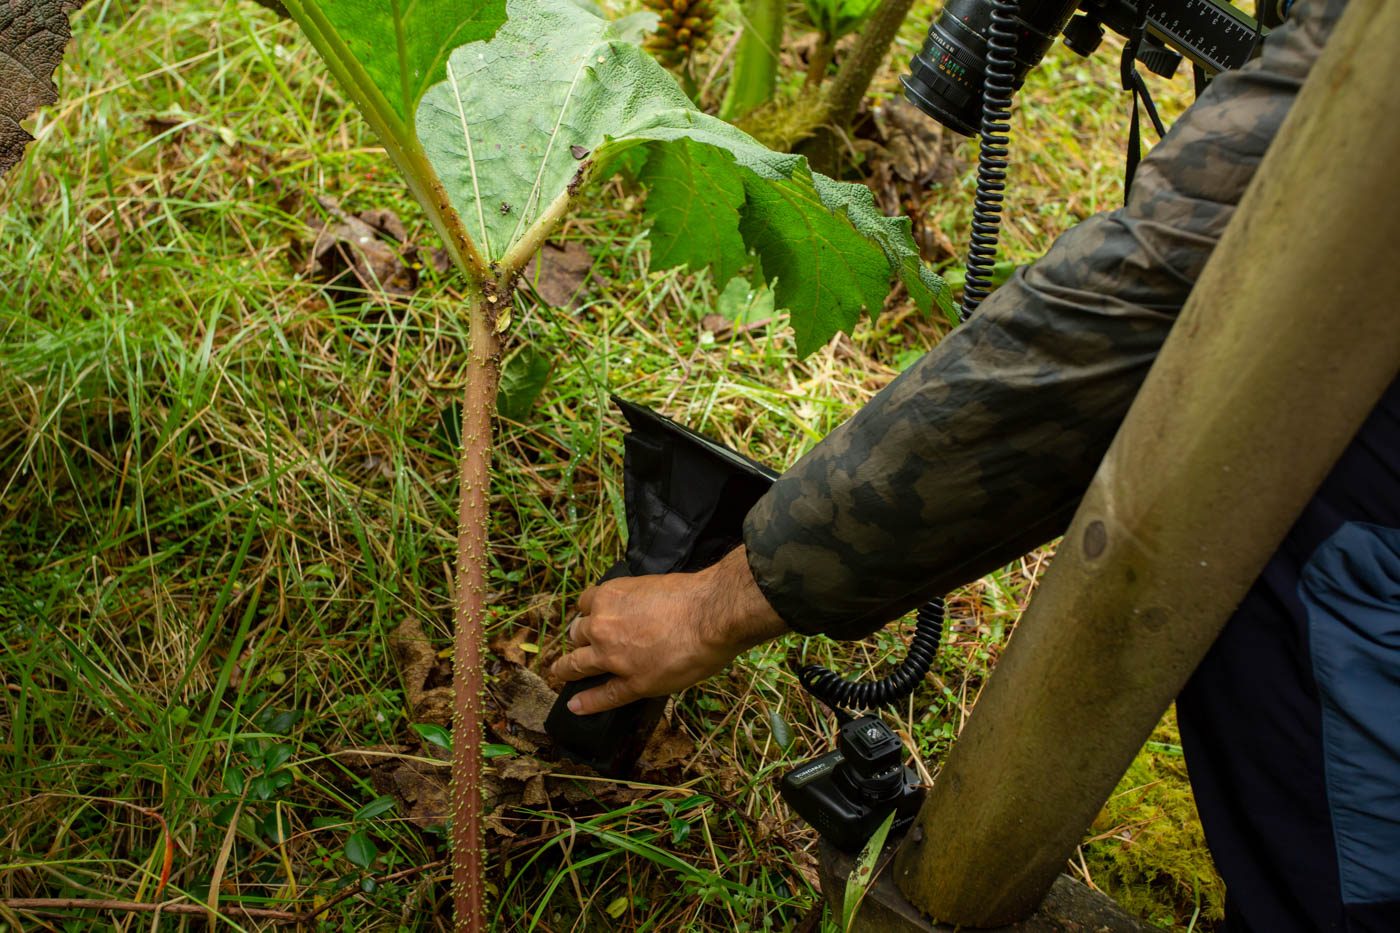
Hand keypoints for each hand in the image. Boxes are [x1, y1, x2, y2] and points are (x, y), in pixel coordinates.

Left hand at [550, 546, 787, 713]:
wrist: (711, 616)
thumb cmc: (691, 596)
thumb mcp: (652, 585)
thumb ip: (637, 601)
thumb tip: (639, 612)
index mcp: (609, 597)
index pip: (585, 604)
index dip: (589, 612)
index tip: (591, 617)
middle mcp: (602, 626)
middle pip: (577, 633)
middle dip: (580, 638)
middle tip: (584, 644)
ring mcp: (613, 657)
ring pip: (578, 664)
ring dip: (567, 668)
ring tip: (561, 672)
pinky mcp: (631, 683)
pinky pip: (603, 695)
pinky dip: (587, 702)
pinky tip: (575, 706)